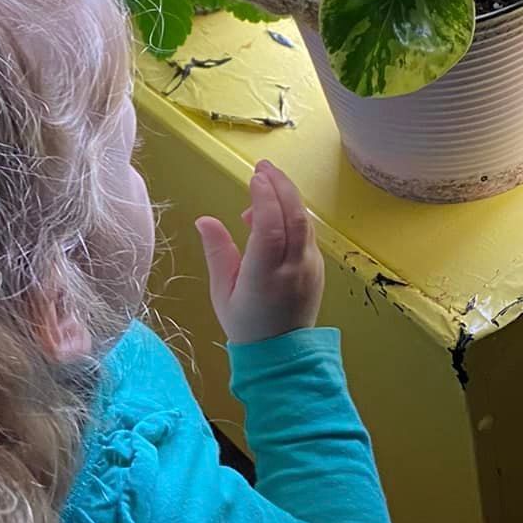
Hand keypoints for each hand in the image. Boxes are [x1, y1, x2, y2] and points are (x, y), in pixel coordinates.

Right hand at [195, 161, 324, 345]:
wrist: (282, 355)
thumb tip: (205, 220)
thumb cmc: (246, 324)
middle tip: (263, 167)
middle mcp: (293, 268)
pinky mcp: (317, 267)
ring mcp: (310, 267)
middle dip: (280, 186)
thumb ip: (218, 253)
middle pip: (294, 217)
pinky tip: (273, 214)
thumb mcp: (222, 292)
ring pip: (304, 222)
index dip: (264, 198)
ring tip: (264, 184)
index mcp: (265, 276)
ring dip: (288, 197)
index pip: (270, 227)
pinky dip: (292, 215)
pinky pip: (306, 233)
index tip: (253, 177)